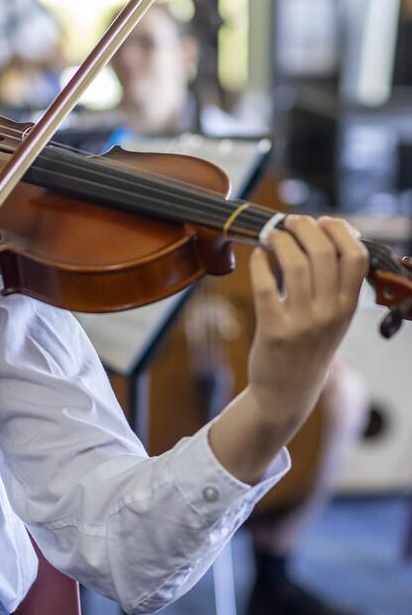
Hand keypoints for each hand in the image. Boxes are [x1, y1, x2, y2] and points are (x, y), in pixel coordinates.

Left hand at [245, 216, 368, 433]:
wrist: (287, 393)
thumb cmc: (309, 348)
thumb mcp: (333, 318)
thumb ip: (333, 284)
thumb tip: (319, 236)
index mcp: (348, 307)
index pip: (356, 257)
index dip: (340, 230)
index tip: (323, 221)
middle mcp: (330, 313)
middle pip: (324, 252)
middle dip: (305, 227)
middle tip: (291, 222)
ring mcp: (302, 323)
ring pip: (295, 264)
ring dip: (280, 240)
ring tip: (272, 234)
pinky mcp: (273, 330)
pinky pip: (265, 286)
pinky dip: (260, 263)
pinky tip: (257, 256)